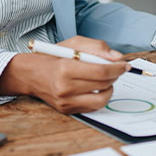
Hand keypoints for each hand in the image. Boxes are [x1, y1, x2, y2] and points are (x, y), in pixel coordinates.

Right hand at [0, 36, 128, 113]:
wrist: (30, 75)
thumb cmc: (53, 57)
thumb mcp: (73, 44)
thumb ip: (96, 47)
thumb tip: (117, 58)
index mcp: (65, 68)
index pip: (100, 72)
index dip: (117, 69)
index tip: (125, 65)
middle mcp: (65, 88)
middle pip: (103, 85)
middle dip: (115, 76)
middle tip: (116, 69)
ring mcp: (65, 102)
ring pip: (101, 100)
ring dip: (109, 89)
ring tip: (106, 80)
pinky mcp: (66, 110)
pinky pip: (92, 107)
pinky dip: (99, 97)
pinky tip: (95, 88)